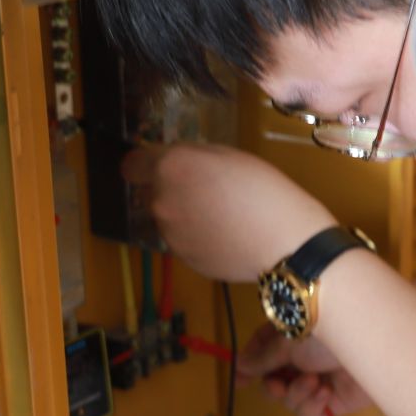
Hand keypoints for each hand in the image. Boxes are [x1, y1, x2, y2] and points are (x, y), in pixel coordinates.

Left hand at [122, 143, 333, 281]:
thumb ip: (194, 158)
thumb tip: (178, 166)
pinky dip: (196, 238)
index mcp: (171, 168)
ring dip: (183, 215)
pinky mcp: (182, 259)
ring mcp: (169, 234)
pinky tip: (224, 237)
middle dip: (172, 190)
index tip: (160, 167)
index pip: (132, 165)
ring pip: (168, 219)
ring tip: (220, 218)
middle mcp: (161, 201)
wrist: (283, 242)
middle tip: (208, 192)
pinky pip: (182, 241)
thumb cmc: (264, 189)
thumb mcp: (228, 156)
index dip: (144, 165)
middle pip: (153, 192)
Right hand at [238, 326, 374, 415]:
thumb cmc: (328, 331)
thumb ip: (264, 357)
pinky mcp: (335, 403)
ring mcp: (319, 381)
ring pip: (289, 401)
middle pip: (273, 382)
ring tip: (314, 381)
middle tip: (277, 384)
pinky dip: (312, 406)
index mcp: (291, 337)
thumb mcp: (290, 341)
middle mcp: (303, 360)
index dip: (249, 367)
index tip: (239, 380)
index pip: (262, 353)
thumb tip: (239, 364)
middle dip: (273, 386)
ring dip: (296, 393)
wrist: (373, 343)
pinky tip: (325, 392)